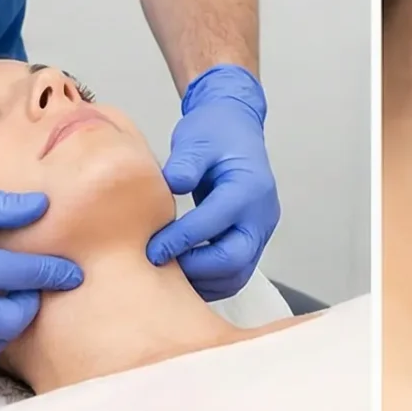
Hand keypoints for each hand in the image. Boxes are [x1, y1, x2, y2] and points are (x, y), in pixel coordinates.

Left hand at [146, 66, 280, 299]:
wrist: (236, 129)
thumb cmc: (216, 133)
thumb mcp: (196, 139)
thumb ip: (185, 163)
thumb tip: (172, 186)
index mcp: (249, 188)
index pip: (214, 223)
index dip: (180, 240)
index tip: (150, 250)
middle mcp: (261, 215)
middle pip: (234, 259)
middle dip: (195, 269)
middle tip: (158, 267)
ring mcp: (260, 231)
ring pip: (237, 274)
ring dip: (203, 282)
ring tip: (168, 278)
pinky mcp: (253, 241)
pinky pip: (235, 273)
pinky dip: (210, 281)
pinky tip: (182, 276)